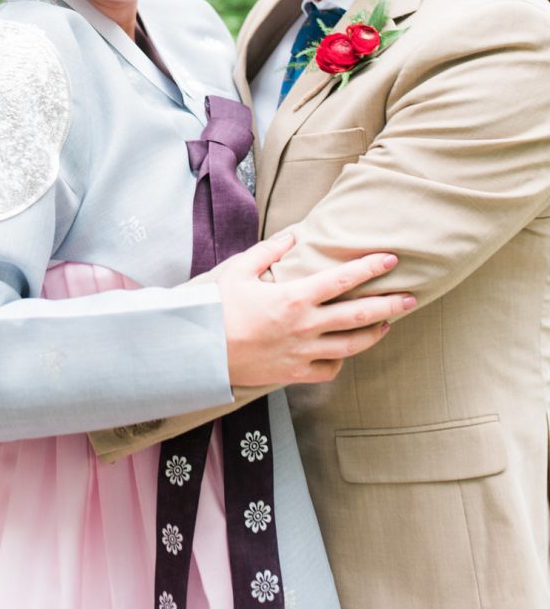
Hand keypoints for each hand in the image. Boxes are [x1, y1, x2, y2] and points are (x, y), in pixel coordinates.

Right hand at [215, 233, 415, 386]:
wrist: (198, 351)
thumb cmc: (215, 307)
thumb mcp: (238, 269)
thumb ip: (269, 250)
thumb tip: (294, 235)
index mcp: (293, 297)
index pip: (343, 280)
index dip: (370, 268)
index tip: (391, 259)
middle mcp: (304, 326)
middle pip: (359, 316)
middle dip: (389, 305)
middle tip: (410, 297)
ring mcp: (302, 352)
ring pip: (351, 346)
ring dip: (374, 334)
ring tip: (388, 323)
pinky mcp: (293, 373)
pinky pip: (329, 369)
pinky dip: (342, 360)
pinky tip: (347, 350)